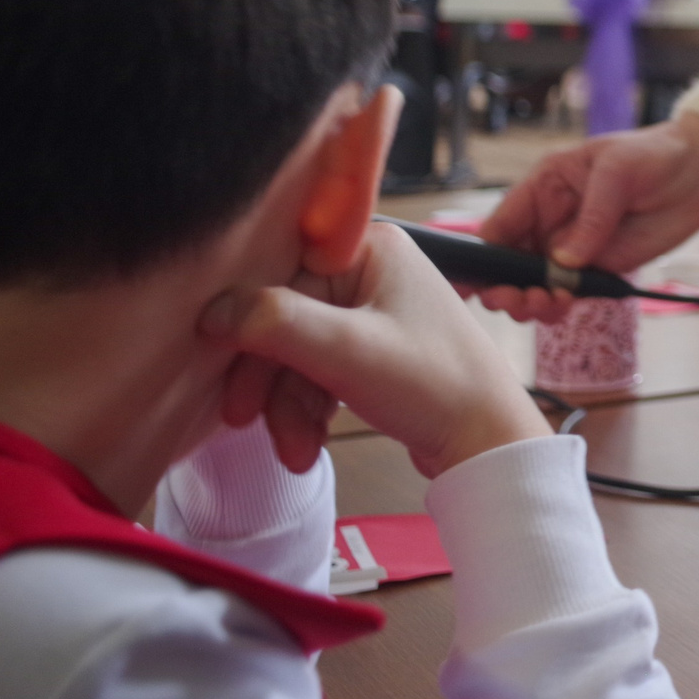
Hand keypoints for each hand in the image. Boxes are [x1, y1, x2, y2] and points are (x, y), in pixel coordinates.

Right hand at [202, 222, 548, 478]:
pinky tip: (307, 446)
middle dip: (267, 378)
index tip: (216, 357)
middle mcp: (372, 270)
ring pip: (296, 354)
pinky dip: (305, 412)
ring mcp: (372, 312)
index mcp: (372, 248)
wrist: (486, 442)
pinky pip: (316, 373)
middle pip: (284, 318)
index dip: (246, 317)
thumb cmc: (434, 386)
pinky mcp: (372, 351)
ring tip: (295, 451)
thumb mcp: (346, 351)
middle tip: (241, 418)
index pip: (281, 271)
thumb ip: (275, 323)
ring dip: (286, 406)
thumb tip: (212, 311)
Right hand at [478, 110, 698, 319]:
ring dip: (530, 302)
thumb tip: (565, 260)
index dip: (481, 256)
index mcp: (543, 189)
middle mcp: (551, 223)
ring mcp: (574, 250)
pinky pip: (568, 295)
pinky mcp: (600, 269)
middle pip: (510, 265)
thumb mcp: (617, 171)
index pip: (500, 227)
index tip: (474, 282)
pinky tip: (563, 306)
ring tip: (545, 304)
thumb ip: (592, 216)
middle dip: (504, 288)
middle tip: (518, 300)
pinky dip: (559, 307)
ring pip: (535, 286)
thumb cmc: (654, 155)